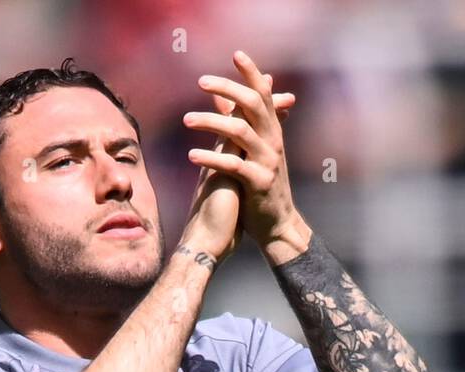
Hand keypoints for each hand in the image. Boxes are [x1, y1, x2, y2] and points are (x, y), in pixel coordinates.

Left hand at [183, 50, 306, 260]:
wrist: (277, 225)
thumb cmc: (260, 185)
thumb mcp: (252, 149)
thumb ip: (237, 120)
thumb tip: (220, 93)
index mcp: (272, 132)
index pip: (263, 95)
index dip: (252, 73)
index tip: (236, 54)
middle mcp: (273, 142)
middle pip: (253, 104)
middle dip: (228, 88)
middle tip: (201, 80)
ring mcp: (267, 162)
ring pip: (240, 132)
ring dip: (211, 122)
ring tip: (186, 120)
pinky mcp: (258, 183)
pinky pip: (233, 165)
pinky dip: (211, 159)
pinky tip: (192, 155)